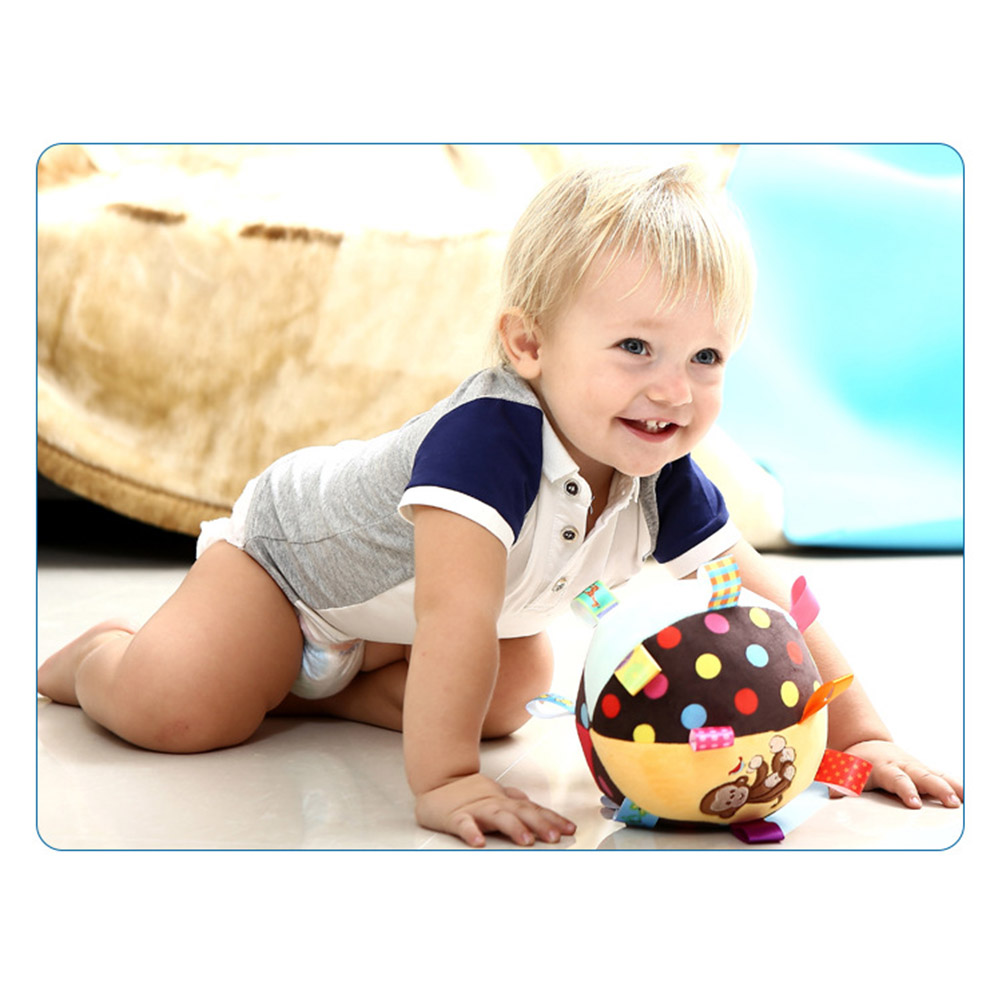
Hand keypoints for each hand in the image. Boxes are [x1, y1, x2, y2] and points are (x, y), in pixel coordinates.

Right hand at [415, 773, 576, 847]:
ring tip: (526, 840)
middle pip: (521, 811)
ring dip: (513, 827)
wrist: (437, 780)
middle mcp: (495, 803)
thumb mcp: (496, 794)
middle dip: (540, 824)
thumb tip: (535, 806)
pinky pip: (464, 824)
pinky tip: (479, 842)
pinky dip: (471, 832)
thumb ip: (515, 800)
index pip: (533, 809)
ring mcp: (476, 809)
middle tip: (554, 837)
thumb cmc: (468, 792)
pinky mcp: (455, 816)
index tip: (570, 829)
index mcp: (505, 801)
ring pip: (497, 816)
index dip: (552, 818)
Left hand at [843, 740, 962, 808]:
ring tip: (961, 801)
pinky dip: (952, 784)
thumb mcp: (843, 772)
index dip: (906, 790)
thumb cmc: (855, 763)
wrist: (866, 745)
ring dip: (949, 787)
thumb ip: (839, 785)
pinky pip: (940, 776)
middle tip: (950, 803)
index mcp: (882, 766)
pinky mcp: (922, 770)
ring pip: (934, 775)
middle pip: (921, 776)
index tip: (914, 804)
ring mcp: (914, 767)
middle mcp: (901, 765)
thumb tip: (834, 798)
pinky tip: (964, 795)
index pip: (896, 779)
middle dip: (936, 789)